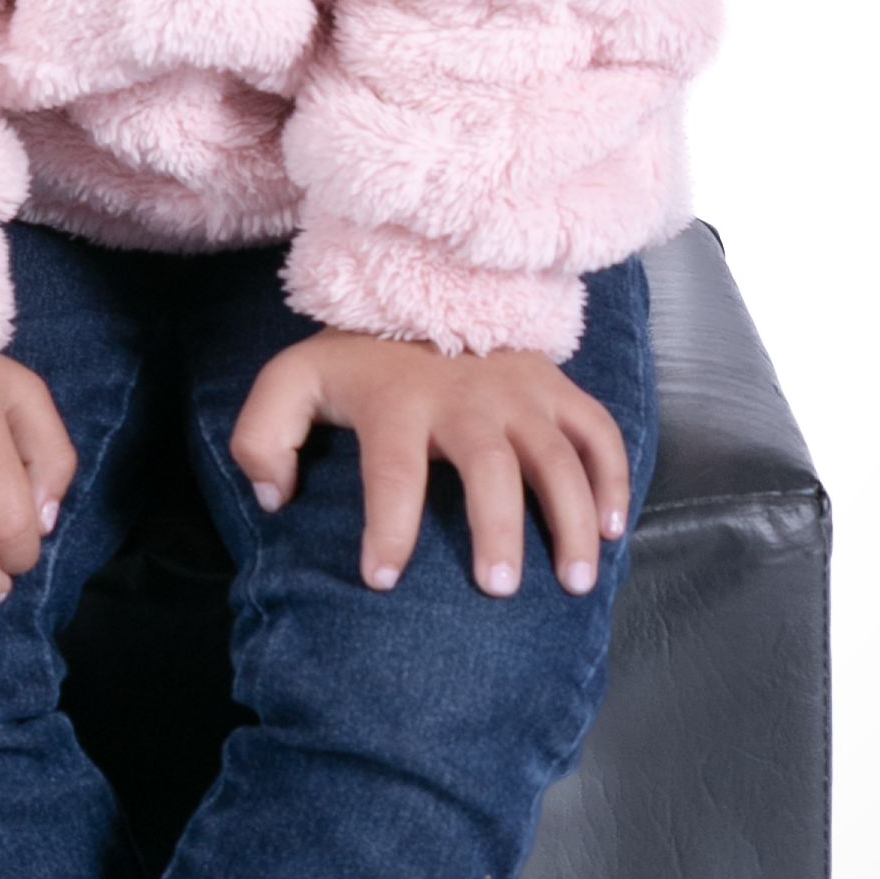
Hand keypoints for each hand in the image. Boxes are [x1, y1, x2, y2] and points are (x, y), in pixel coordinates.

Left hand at [228, 329, 630, 599]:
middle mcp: (466, 395)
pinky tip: (615, 531)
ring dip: (573, 519)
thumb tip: (273, 499)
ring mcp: (519, 390)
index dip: (386, 528)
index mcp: (398, 401)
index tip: (382, 581)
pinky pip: (599, 432)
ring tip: (575, 582)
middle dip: (497, 529)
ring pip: (558, 456)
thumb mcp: (292, 381)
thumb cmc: (357, 359)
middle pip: (489, 466)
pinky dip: (615, 478)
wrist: (421, 288)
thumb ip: (263, 437)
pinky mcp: (556, 385)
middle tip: (498, 590)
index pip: (391, 471)